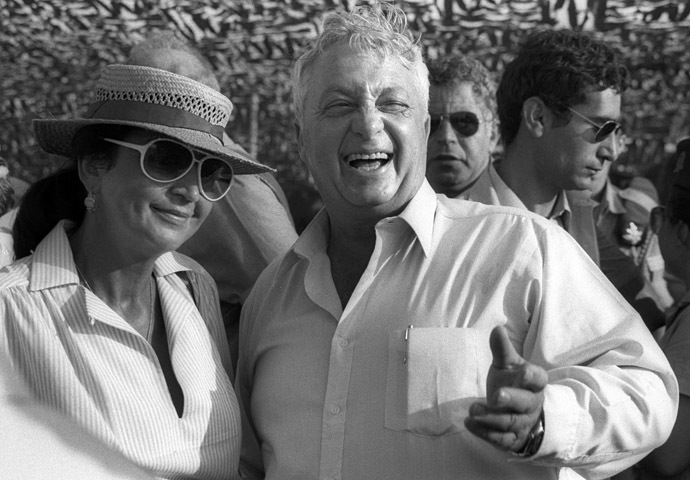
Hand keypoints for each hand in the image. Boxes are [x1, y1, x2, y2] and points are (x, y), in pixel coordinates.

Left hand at [464, 325, 547, 452]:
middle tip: (496, 395)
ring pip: (510, 423)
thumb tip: (497, 328)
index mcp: (534, 383)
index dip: (531, 376)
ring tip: (472, 409)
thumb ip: (502, 349)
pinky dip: (485, 433)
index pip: (538, 379)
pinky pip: (500, 439)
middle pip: (525, 403)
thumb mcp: (507, 365)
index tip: (523, 372)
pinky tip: (469, 424)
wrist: (520, 415)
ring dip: (491, 417)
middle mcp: (531, 404)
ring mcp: (522, 423)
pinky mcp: (511, 440)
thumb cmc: (513, 384)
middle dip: (511, 399)